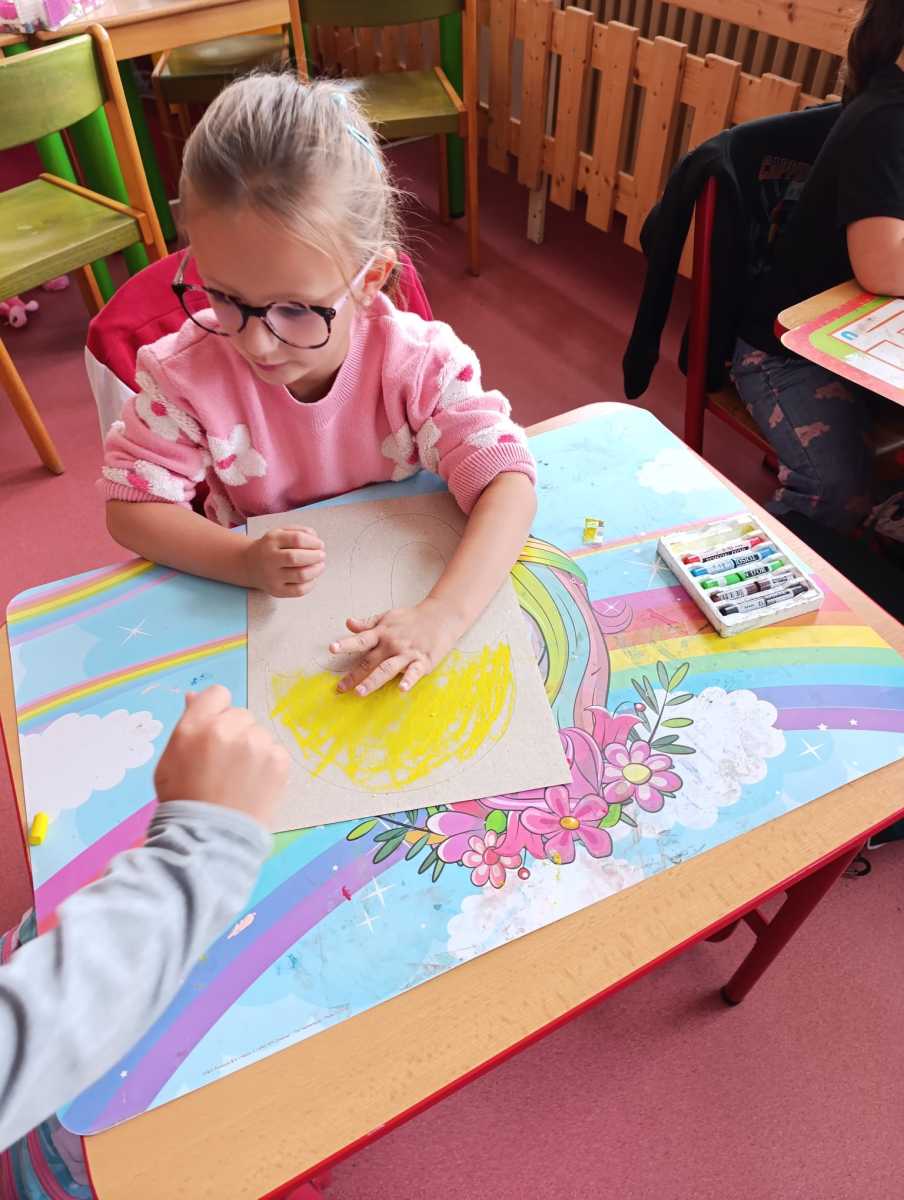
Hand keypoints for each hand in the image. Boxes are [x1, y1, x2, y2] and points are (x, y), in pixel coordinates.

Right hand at [154, 686, 289, 826]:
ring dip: (252, 750)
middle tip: (224, 765)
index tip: (215, 731)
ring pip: (259, 733)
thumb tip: (195, 697)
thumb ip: (186, 725)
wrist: (209, 838)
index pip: (217, 694)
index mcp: (195, 727)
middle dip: (234, 733)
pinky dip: (268, 765)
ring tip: (238, 779)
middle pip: (240, 714)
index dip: (217, 711)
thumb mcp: (170, 760)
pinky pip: (275, 750)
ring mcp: (255, 744)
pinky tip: (253, 785)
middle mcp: (226, 729)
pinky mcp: (278, 760)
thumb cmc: (184, 800)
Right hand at [244, 526, 324, 596]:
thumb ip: (300, 531)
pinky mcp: (276, 591)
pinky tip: (313, 577)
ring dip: (316, 570)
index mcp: (272, 540)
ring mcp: (272, 577)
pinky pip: (299, 590)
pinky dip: (311, 584)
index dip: (313, 542)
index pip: (297, 539)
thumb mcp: (281, 532)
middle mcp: (270, 559)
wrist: (250, 564)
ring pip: (300, 575)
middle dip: (315, 556)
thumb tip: (316, 539)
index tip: (320, 545)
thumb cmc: (272, 547)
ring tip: (320, 566)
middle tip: (322, 555)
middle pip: (296, 558)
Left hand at [329, 597, 464, 695]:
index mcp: (383, 633)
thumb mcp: (388, 617)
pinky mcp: (423, 661)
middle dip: (355, 675)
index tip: (332, 649)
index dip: (347, 644)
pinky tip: (402, 689)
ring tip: (360, 692)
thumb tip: (348, 623)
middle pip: (370, 661)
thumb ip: (367, 623)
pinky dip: (408, 680)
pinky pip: (414, 672)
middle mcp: (392, 644)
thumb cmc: (412, 619)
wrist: (441, 616)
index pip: (362, 639)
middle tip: (340, 688)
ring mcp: (407, 653)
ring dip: (373, 681)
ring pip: (387, 668)